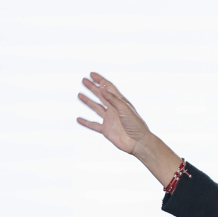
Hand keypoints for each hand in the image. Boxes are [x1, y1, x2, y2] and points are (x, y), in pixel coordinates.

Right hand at [76, 72, 182, 186]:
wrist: (138, 142)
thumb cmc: (136, 125)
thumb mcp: (124, 109)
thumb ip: (112, 99)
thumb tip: (101, 87)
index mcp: (120, 102)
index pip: (108, 88)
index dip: (100, 80)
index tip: (91, 74)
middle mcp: (114, 109)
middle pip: (101, 95)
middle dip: (92, 87)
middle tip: (83, 80)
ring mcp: (110, 119)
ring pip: (96, 108)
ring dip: (88, 101)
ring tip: (80, 94)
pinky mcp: (106, 130)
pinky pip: (93, 125)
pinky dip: (86, 122)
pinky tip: (79, 119)